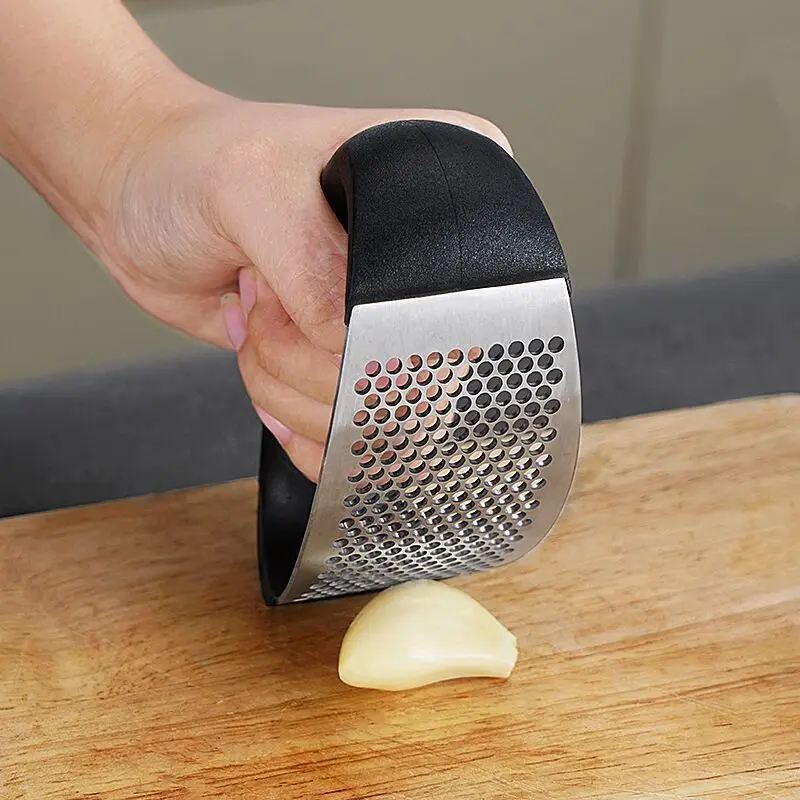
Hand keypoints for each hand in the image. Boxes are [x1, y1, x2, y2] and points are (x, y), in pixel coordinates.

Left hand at [99, 93, 511, 480]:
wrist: (142, 199)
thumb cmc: (195, 167)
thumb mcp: (250, 185)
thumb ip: (312, 263)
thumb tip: (353, 346)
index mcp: (438, 192)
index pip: (454, 295)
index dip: (377, 320)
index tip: (305, 295)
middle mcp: (423, 271)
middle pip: (410, 371)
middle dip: (311, 355)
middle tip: (266, 294)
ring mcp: (386, 326)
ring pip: (369, 415)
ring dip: (286, 382)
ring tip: (257, 315)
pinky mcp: (348, 370)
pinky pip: (344, 437)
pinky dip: (290, 419)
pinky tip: (263, 363)